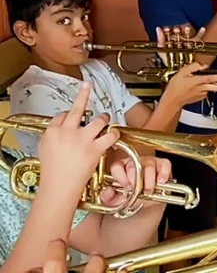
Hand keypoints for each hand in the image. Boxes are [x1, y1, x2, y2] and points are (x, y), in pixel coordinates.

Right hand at [37, 83, 119, 197]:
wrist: (59, 187)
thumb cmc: (52, 172)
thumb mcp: (44, 149)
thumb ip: (53, 135)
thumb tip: (59, 127)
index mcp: (52, 131)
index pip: (63, 114)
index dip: (69, 115)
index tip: (73, 116)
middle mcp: (67, 132)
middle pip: (78, 108)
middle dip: (84, 93)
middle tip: (88, 85)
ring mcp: (82, 139)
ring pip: (99, 119)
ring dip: (104, 119)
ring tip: (105, 120)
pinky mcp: (95, 148)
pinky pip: (110, 135)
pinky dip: (115, 134)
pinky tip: (114, 135)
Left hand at [100, 156, 171, 209]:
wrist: (144, 210)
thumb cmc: (129, 203)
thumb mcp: (115, 203)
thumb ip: (108, 197)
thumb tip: (108, 191)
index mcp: (119, 169)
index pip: (117, 166)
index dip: (122, 177)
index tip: (126, 188)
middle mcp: (134, 164)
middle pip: (134, 165)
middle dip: (136, 180)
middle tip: (137, 191)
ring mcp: (149, 163)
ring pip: (149, 165)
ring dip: (149, 180)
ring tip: (148, 192)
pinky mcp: (163, 166)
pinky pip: (165, 164)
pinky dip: (164, 172)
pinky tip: (161, 182)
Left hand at [155, 25, 204, 67]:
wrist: (177, 71)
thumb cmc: (168, 61)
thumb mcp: (162, 51)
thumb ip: (160, 40)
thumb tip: (158, 28)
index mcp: (169, 39)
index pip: (169, 32)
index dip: (168, 29)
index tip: (167, 28)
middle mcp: (178, 39)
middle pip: (179, 31)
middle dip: (178, 29)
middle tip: (177, 30)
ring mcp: (186, 42)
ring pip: (188, 34)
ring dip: (187, 30)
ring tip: (187, 28)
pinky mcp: (194, 45)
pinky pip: (198, 38)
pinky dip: (201, 33)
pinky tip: (202, 29)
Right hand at [163, 61, 216, 107]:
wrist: (172, 100)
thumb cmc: (176, 86)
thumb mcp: (182, 72)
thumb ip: (193, 67)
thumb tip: (202, 65)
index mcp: (198, 81)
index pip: (212, 78)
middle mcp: (202, 88)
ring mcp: (202, 94)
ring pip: (213, 89)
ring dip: (212, 86)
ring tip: (205, 82)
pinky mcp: (201, 98)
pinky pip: (207, 92)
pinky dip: (205, 89)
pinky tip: (198, 87)